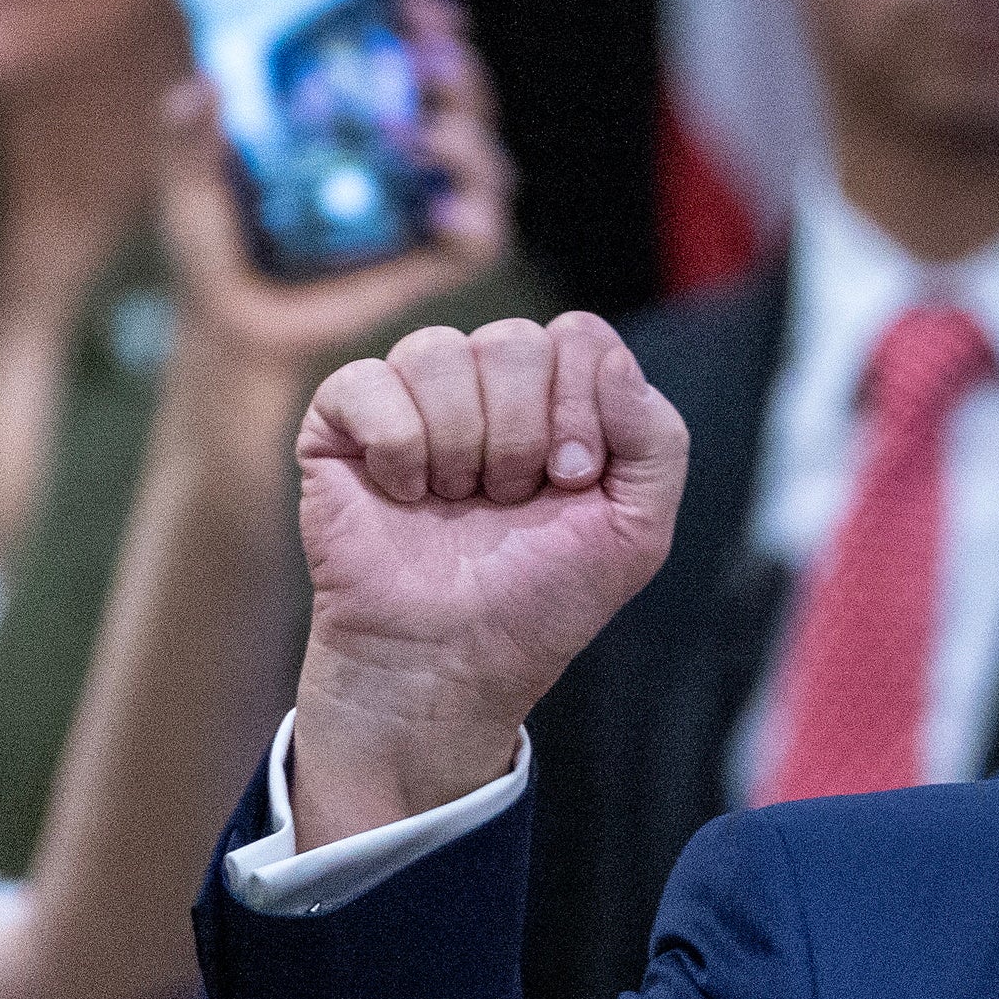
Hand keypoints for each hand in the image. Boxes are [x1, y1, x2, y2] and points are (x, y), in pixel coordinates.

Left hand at [150, 0, 509, 409]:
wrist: (229, 327)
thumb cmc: (212, 241)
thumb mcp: (189, 181)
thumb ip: (191, 136)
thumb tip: (207, 83)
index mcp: (357, 114)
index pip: (413, 53)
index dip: (430, 24)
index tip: (413, 3)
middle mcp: (403, 153)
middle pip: (464, 99)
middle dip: (461, 75)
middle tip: (431, 64)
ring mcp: (422, 208)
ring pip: (487, 164)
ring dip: (472, 143)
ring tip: (430, 139)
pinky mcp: (430, 265)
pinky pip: (479, 240)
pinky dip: (477, 222)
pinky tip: (443, 213)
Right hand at [288, 309, 682, 840]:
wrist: (453, 662)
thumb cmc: (540, 598)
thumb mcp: (637, 529)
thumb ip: (656, 439)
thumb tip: (610, 360)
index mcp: (556, 396)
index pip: (578, 337)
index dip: (581, 406)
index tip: (573, 482)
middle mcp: (485, 384)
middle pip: (513, 342)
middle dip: (522, 437)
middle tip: (509, 502)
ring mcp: (411, 396)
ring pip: (439, 351)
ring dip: (462, 447)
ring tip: (457, 503)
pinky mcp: (342, 422)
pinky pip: (367, 382)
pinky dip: (397, 448)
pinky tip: (405, 496)